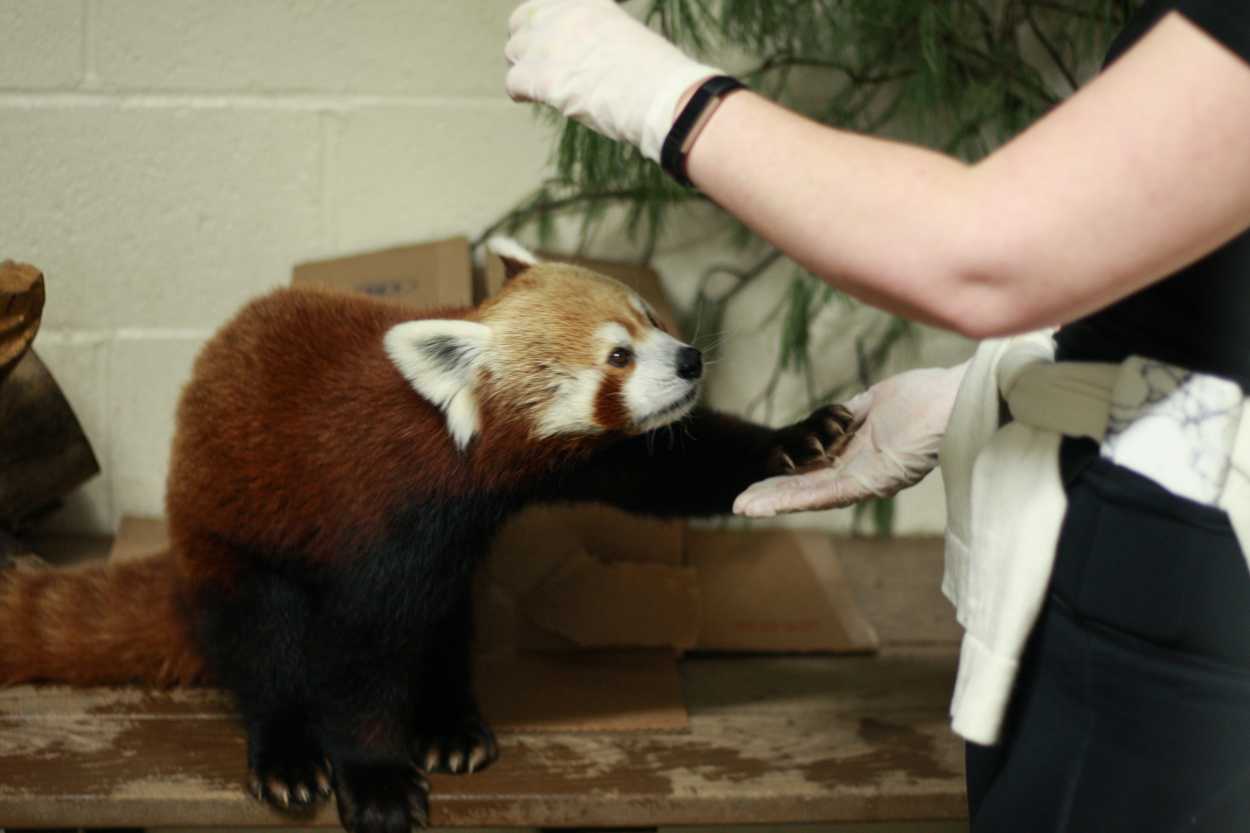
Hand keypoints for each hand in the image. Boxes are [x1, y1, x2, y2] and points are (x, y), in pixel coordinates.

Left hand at [505, 0, 722, 161]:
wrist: (654, 93)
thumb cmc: (652, 73)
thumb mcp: (624, 34)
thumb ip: (596, 33)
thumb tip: (586, 54)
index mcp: (584, 1)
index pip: (545, 3)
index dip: (545, 21)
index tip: (553, 39)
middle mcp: (559, 14)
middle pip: (521, 21)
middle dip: (527, 40)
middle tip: (540, 63)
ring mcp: (545, 43)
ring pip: (514, 50)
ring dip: (524, 67)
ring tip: (541, 84)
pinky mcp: (537, 75)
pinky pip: (512, 82)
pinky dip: (521, 92)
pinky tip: (533, 99)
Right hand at [733, 362, 968, 516]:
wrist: (958, 395)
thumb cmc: (927, 396)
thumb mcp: (875, 403)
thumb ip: (850, 414)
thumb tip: (833, 415)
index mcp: (859, 455)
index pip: (812, 470)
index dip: (782, 477)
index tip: (754, 481)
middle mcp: (860, 473)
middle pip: (807, 488)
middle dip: (771, 495)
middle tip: (738, 504)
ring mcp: (866, 479)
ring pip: (812, 495)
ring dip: (776, 501)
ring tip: (744, 507)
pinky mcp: (874, 481)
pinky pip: (828, 493)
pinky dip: (797, 499)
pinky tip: (771, 502)